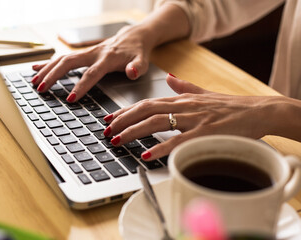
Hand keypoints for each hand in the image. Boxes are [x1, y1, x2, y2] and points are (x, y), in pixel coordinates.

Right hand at [31, 24, 152, 101]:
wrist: (133, 37)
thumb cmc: (137, 52)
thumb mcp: (142, 61)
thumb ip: (137, 68)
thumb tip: (131, 72)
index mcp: (107, 59)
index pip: (91, 74)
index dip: (80, 86)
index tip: (71, 99)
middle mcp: (93, 54)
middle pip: (68, 63)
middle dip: (54, 76)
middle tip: (42, 89)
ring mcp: (86, 52)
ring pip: (62, 59)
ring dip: (47, 70)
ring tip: (34, 82)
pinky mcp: (83, 53)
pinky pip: (62, 57)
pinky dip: (48, 63)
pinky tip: (35, 69)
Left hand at [103, 74, 278, 160]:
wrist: (257, 111)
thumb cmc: (230, 106)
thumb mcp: (203, 93)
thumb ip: (184, 86)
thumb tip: (170, 76)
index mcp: (181, 99)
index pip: (146, 103)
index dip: (125, 110)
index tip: (109, 118)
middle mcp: (183, 106)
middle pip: (145, 110)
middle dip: (122, 120)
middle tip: (106, 131)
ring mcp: (192, 119)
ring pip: (156, 122)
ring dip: (133, 132)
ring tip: (117, 141)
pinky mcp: (203, 133)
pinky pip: (177, 141)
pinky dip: (160, 148)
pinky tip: (146, 154)